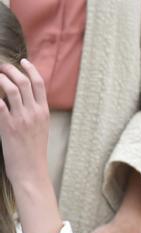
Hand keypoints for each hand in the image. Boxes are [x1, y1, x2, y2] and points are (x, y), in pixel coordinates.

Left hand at [0, 59, 58, 232]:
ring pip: (10, 88)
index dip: (31, 69)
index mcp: (44, 112)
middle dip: (11, 70)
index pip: (39, 84)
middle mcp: (34, 113)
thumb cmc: (33, 153)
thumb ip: (34, 113)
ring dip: (0, 78)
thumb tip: (24, 100)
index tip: (23, 61)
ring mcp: (21, 118)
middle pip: (23, 82)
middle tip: (2, 67)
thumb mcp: (40, 130)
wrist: (31, 171)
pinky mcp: (7, 126)